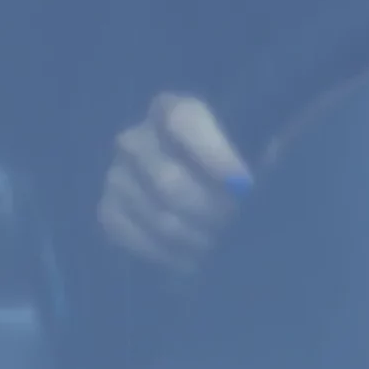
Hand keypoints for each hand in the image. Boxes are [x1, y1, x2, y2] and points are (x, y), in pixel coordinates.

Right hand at [96, 91, 250, 272]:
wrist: (210, 182)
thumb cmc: (239, 156)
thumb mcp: (255, 145)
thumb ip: (260, 153)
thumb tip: (249, 186)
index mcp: (173, 109)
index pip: (184, 121)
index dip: (214, 154)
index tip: (244, 185)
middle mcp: (137, 138)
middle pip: (168, 179)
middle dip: (210, 210)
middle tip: (237, 225)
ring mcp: (117, 175)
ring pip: (154, 213)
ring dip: (194, 236)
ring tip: (223, 244)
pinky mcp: (108, 209)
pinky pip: (128, 235)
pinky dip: (165, 252)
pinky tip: (193, 260)